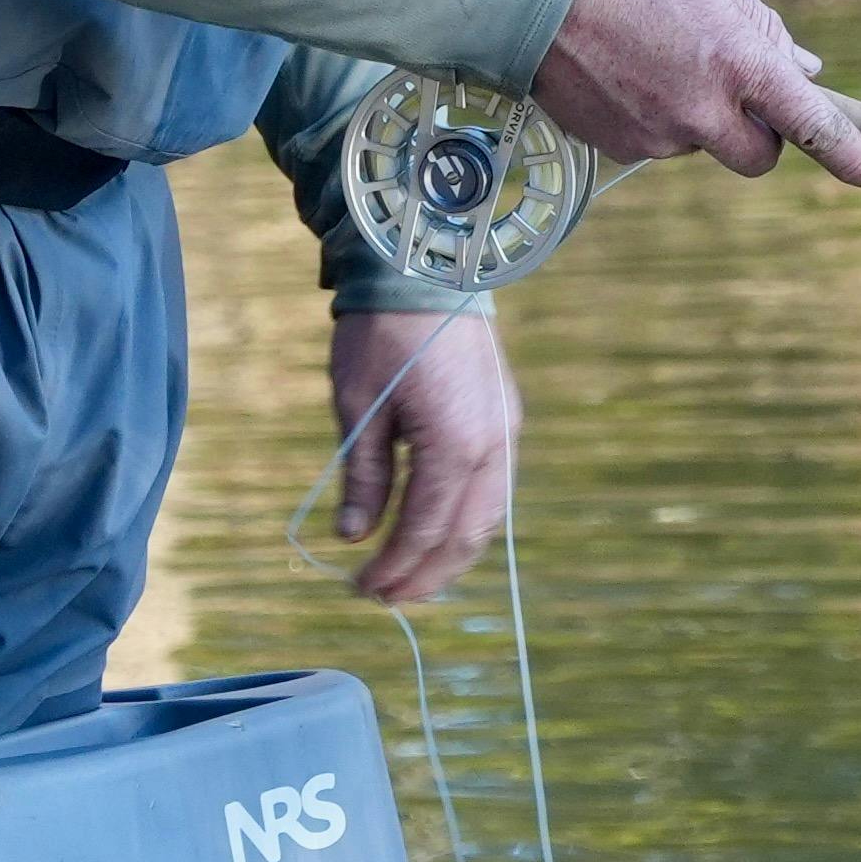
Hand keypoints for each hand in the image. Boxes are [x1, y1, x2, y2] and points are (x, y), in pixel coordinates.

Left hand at [329, 309, 522, 606]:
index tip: (361, 588)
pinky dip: (467, 520)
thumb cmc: (381, 332)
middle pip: (465, 536)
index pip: (424, 530)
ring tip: (411, 575)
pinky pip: (493, 488)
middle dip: (425, 574)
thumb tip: (354, 535)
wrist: (424, 265)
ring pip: (488, 518)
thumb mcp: (358, 407)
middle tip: (384, 596)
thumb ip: (364, 477)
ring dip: (450, 554)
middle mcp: (493, 445)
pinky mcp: (506, 416)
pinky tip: (438, 530)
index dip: (394, 567)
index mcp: (454, 446)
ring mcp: (506, 430)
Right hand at [526, 0, 860, 184]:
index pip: (811, 123)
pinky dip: (653, 117)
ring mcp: (659, 136)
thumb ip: (764, 30)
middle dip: (758, 135)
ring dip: (696, 116)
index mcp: (737, 62)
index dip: (850, 152)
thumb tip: (805, 71)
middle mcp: (702, 110)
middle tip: (735, 93)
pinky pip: (656, 143)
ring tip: (655, 59)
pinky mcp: (621, 149)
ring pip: (701, 144)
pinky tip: (625, 74)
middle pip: (758, 156)